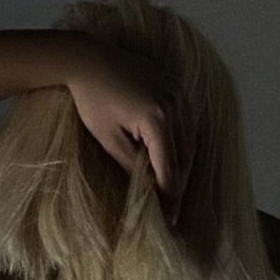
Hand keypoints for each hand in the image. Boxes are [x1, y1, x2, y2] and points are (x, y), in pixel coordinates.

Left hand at [68, 41, 195, 225]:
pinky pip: (188, 123)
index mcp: (157, 119)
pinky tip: (175, 159)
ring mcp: (179, 93)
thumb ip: (132, 165)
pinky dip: (183, 144)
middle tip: (172, 210)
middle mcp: (175, 106)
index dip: (169, 198)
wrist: (89, 59)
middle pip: (185, 158)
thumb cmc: (92, 100)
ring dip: (183, 166)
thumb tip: (149, 189)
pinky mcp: (177, 86)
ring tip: (172, 189)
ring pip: (190, 141)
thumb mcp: (108, 139)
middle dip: (178, 185)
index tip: (168, 220)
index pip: (170, 169)